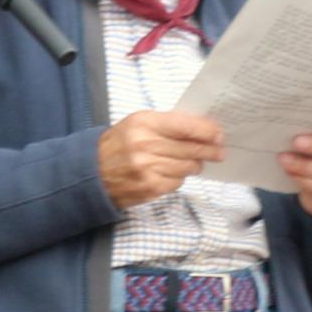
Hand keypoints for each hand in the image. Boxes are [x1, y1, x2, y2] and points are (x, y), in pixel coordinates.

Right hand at [100, 110, 226, 210]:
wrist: (92, 172)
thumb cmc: (119, 144)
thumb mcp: (138, 124)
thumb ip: (167, 124)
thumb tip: (202, 129)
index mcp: (143, 123)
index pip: (185, 126)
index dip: (206, 131)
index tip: (219, 135)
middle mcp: (145, 145)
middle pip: (191, 148)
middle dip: (209, 150)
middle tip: (219, 152)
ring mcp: (148, 169)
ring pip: (187, 167)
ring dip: (194, 164)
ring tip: (194, 162)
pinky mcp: (150, 187)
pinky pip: (178, 182)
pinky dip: (179, 178)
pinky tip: (171, 173)